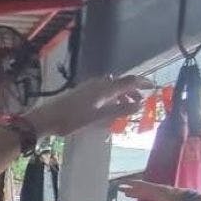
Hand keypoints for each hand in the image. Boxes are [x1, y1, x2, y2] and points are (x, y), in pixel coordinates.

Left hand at [21, 74, 149, 136]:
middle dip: (132, 90)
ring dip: (121, 93)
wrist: (47, 118)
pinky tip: (108, 106)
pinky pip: (102, 89)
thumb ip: (120, 110)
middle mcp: (99, 84)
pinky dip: (111, 95)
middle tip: (139, 102)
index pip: (130, 81)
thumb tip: (139, 104)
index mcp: (105, 89)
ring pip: (111, 86)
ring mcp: (89, 86)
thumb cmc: (73, 119)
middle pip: (121, 83)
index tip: (153, 87)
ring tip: (125, 105)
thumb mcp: (99, 117)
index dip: (143, 83)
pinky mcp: (82, 91)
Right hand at [118, 180, 188, 200]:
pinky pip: (146, 194)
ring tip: (125, 194)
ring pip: (141, 191)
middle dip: (128, 189)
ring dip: (133, 192)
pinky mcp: (159, 195)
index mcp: (151, 189)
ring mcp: (155, 192)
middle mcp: (152, 189)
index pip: (137, 185)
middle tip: (119, 189)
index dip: (127, 184)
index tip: (119, 184)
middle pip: (138, 188)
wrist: (185, 198)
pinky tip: (138, 196)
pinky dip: (140, 195)